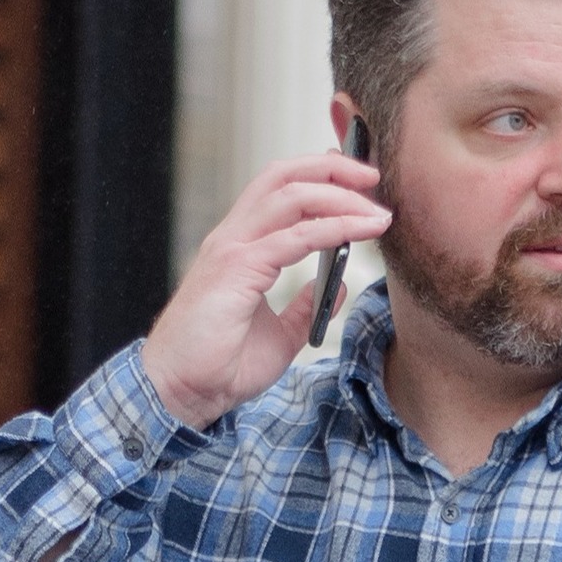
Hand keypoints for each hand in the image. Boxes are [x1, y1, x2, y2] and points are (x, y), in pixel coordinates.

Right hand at [143, 152, 390, 426]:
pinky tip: (364, 231)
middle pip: (284, 177)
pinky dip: (335, 228)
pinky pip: (296, 237)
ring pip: (292, 197)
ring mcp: (233, 249)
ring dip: (341, 197)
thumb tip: (338, 287)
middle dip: (333, 169)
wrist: (184, 392)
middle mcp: (233, 238)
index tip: (360, 183)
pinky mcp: (238, 269)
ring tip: (378, 210)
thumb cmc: (220, 366)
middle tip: (374, 177)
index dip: (319, 177)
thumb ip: (305, 308)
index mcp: (240, 248)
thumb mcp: (279, 335)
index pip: (279, 191)